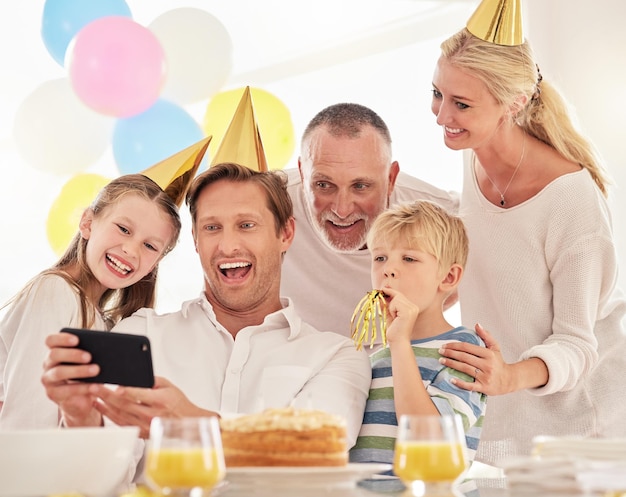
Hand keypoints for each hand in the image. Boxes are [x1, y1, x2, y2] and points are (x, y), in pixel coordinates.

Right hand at [41, 332, 102, 426]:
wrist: (81, 398)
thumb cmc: (86, 374)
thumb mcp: (88, 362)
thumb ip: (91, 352)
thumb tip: (107, 345)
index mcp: (56, 351)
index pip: (51, 340)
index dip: (62, 338)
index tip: (77, 339)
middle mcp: (48, 364)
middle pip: (54, 354)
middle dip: (72, 354)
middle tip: (89, 356)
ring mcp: (48, 380)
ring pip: (59, 372)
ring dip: (78, 370)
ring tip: (96, 370)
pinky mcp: (53, 394)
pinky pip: (66, 391)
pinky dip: (83, 388)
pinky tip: (95, 386)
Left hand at [93, 377, 216, 437]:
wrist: (185, 422)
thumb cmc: (178, 402)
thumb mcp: (168, 385)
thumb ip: (151, 380)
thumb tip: (134, 377)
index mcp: (159, 400)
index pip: (139, 395)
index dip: (126, 392)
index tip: (114, 388)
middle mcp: (151, 414)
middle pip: (124, 405)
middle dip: (107, 396)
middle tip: (94, 388)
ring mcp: (144, 425)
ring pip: (120, 416)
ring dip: (105, 406)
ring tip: (94, 397)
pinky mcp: (141, 432)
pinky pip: (122, 424)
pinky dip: (110, 416)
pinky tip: (103, 408)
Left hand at [383, 287, 418, 343]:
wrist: (398, 342)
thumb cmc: (394, 330)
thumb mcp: (389, 314)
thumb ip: (386, 305)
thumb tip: (379, 296)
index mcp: (412, 307)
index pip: (400, 295)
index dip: (391, 291)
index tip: (383, 288)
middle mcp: (414, 307)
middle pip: (398, 295)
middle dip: (389, 298)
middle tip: (386, 306)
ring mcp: (412, 309)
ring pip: (396, 298)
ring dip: (391, 307)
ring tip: (394, 317)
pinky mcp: (408, 311)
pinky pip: (395, 303)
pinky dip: (392, 309)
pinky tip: (395, 318)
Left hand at [438, 323, 512, 395]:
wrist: (509, 380)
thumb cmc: (499, 362)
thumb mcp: (495, 347)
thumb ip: (486, 335)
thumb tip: (477, 324)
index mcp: (488, 354)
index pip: (467, 347)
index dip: (454, 345)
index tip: (444, 345)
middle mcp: (487, 365)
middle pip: (464, 357)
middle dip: (450, 354)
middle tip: (439, 352)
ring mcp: (485, 377)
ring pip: (465, 369)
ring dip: (451, 364)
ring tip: (441, 361)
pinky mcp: (484, 387)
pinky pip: (470, 385)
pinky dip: (460, 383)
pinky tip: (451, 379)